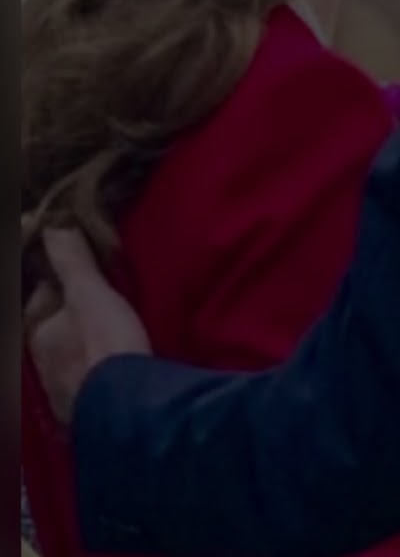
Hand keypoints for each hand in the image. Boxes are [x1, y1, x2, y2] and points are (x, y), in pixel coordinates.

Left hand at [26, 228, 151, 423]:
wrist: (126, 407)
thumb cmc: (104, 343)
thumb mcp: (90, 292)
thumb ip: (71, 259)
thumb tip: (53, 222)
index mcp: (38, 331)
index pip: (41, 299)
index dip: (59, 284)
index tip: (80, 275)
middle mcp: (42, 363)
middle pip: (53, 332)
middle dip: (70, 320)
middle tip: (99, 308)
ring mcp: (61, 391)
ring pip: (67, 361)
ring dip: (83, 350)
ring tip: (109, 341)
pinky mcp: (83, 413)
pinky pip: (85, 386)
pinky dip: (96, 376)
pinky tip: (113, 374)